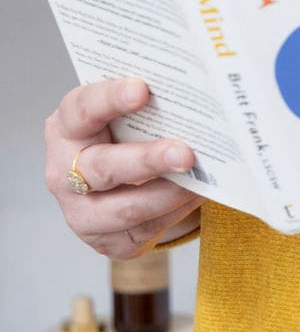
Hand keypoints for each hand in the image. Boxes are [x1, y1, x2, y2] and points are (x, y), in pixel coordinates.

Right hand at [44, 78, 201, 258]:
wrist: (114, 176)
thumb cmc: (121, 132)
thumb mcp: (123, 111)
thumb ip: (145, 100)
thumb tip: (192, 93)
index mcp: (67, 128)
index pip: (84, 109)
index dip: (111, 98)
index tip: (142, 90)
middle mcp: (65, 173)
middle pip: (105, 167)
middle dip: (150, 160)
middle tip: (186, 153)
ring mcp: (81, 212)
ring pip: (128, 208)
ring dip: (171, 194)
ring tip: (202, 178)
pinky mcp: (104, 242)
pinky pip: (145, 230)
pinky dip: (176, 211)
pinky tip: (195, 194)